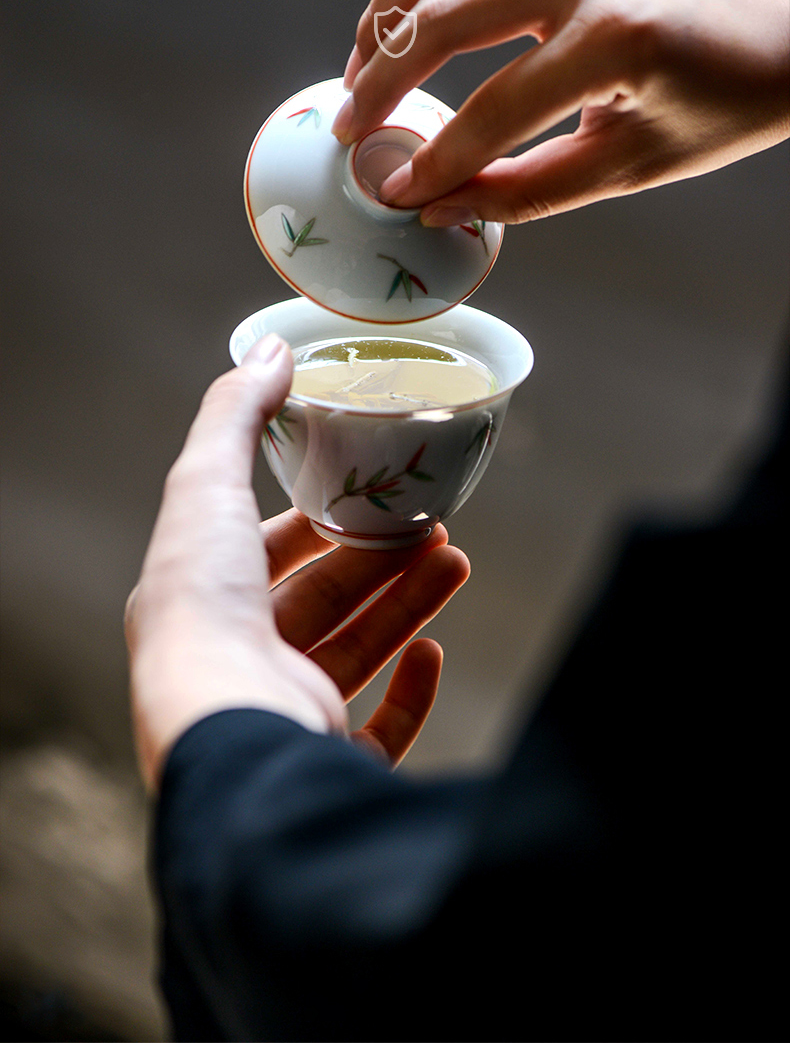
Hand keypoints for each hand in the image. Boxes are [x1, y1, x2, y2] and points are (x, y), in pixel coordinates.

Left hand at [125, 334, 469, 790]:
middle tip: (431, 526)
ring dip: (406, 606)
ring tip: (456, 561)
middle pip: (321, 600)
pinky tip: (434, 654)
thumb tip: (271, 351)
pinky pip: (379, 729)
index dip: (314, 522)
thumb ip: (234, 416)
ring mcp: (281, 713)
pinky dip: (411, 694)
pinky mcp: (323, 757)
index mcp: (201, 603)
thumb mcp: (206, 488)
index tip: (366, 494)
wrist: (228, 726)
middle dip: (378, 559)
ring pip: (356, 653)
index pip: (264, 554)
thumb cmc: (206, 609)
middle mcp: (235, 660)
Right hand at [334, 0, 789, 223]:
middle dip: (379, 81)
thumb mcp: (629, 165)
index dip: (433, 163)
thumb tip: (445, 204)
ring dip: (385, 13)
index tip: (395, 194)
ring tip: (359, 71)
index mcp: (613, 38)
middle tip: (350, 130)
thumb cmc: (726, 100)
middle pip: (442, 18)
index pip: (490, 113)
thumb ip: (526, 190)